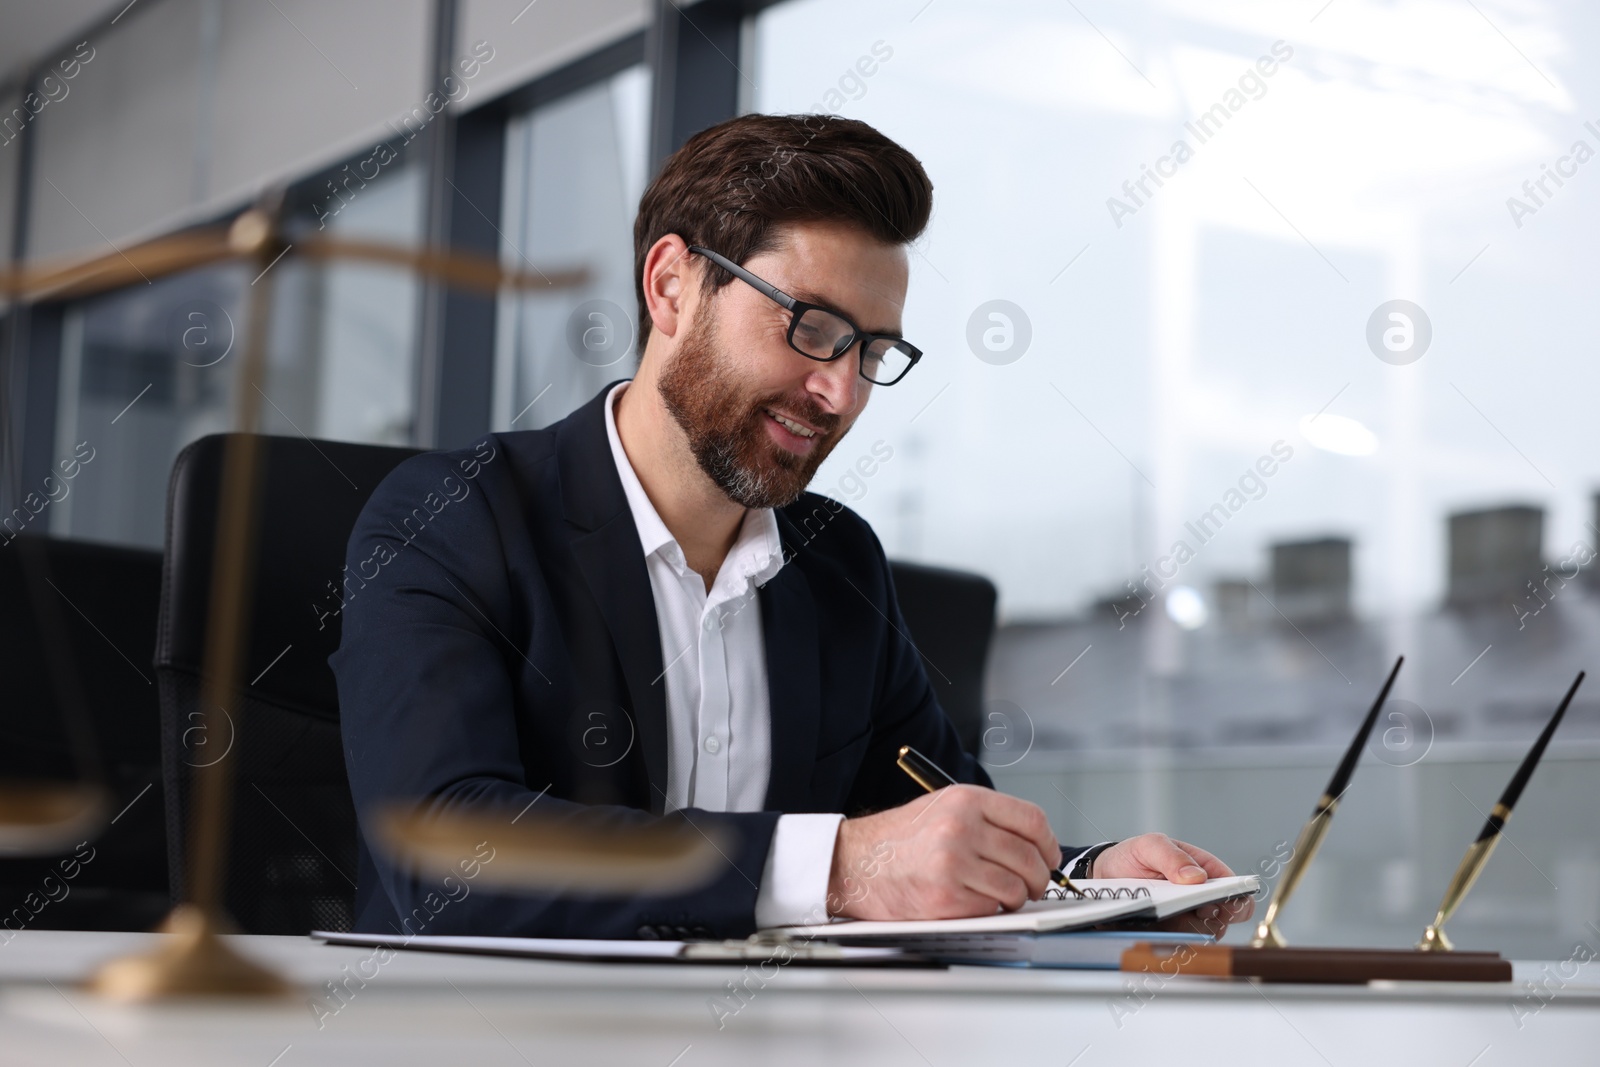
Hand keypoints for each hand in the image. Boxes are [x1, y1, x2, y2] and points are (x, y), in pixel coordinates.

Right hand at [826, 785, 1059, 919]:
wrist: (854, 862)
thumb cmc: (900, 839)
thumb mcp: (943, 808)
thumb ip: (988, 819)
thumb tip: (1036, 845)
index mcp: (965, 800)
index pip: (1031, 819)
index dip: (1048, 844)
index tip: (1049, 857)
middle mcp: (960, 827)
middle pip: (1029, 857)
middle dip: (1038, 877)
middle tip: (1033, 885)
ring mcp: (952, 863)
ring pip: (1015, 887)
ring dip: (1016, 897)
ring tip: (1002, 895)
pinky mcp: (944, 897)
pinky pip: (990, 908)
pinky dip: (989, 910)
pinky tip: (973, 902)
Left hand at [1090, 832, 1253, 931]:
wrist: (1105, 875)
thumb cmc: (1134, 856)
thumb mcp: (1150, 845)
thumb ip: (1172, 856)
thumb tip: (1197, 877)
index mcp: (1207, 873)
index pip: (1237, 892)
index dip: (1236, 902)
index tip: (1218, 904)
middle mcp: (1202, 900)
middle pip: (1224, 919)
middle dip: (1211, 920)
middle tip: (1192, 913)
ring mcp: (1187, 920)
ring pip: (1203, 936)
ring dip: (1188, 931)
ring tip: (1166, 918)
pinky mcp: (1170, 935)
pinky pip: (1179, 947)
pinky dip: (1172, 943)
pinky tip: (1157, 931)